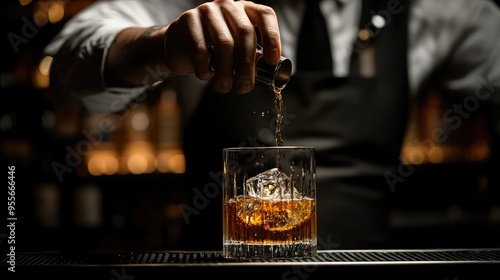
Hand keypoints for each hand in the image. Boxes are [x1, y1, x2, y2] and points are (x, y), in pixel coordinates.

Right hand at [163, 0, 281, 93]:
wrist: (178, 45)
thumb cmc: (212, 49)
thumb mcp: (235, 48)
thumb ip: (250, 55)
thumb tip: (267, 72)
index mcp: (244, 9)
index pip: (265, 15)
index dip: (272, 38)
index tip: (271, 60)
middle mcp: (227, 5)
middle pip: (245, 33)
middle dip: (247, 65)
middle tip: (244, 87)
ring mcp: (207, 11)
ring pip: (224, 43)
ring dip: (227, 71)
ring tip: (225, 87)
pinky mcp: (189, 21)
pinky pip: (201, 51)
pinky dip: (205, 69)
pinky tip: (206, 75)